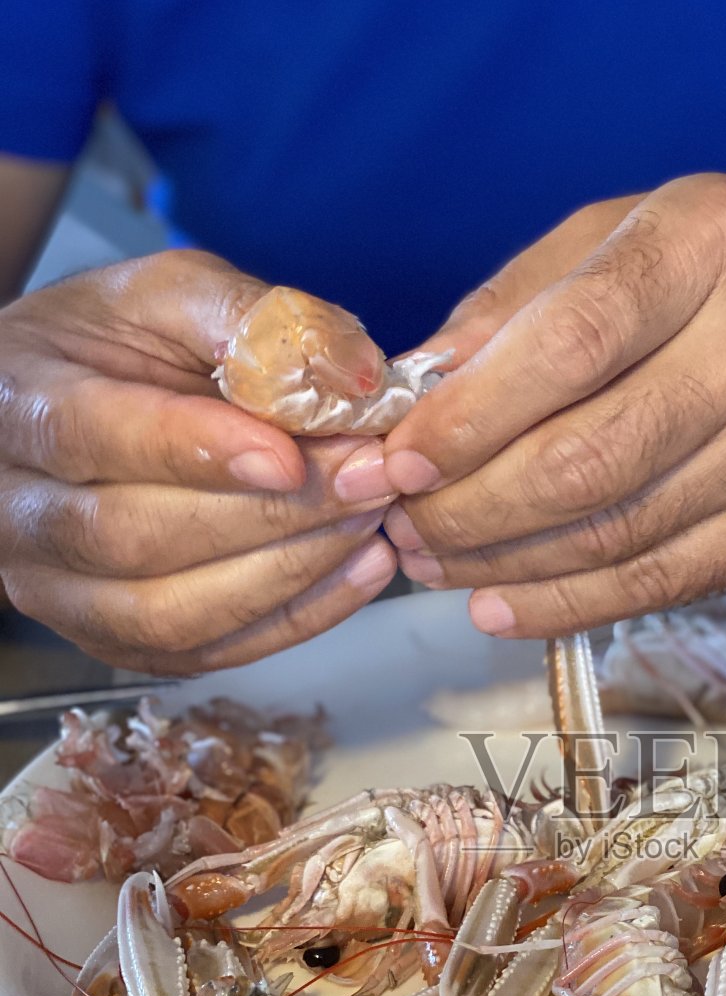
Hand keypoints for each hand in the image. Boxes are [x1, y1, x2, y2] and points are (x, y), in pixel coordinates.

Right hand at [0, 250, 398, 672]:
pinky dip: (297, 618)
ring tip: (370, 522)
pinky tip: (361, 569)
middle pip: (134, 538)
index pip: (92, 437)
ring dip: (288, 575)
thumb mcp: (169, 295)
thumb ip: (253, 320)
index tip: (290, 454)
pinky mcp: (118, 641)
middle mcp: (19, 513)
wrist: (74, 410)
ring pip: (169, 613)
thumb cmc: (117, 349)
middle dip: (266, 516)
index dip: (196, 451)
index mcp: (19, 405)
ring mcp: (60, 592)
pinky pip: (208, 651)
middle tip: (365, 480)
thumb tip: (354, 374)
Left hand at [381, 175, 725, 635]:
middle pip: (584, 458)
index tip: (397, 458)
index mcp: (714, 247)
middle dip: (468, 507)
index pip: (570, 346)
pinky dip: (567, 606)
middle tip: (398, 523)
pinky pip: (661, 583)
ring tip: (430, 564)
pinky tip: (499, 608)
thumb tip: (421, 383)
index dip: (470, 417)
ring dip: (502, 564)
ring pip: (615, 535)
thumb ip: (531, 294)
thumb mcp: (655, 226)